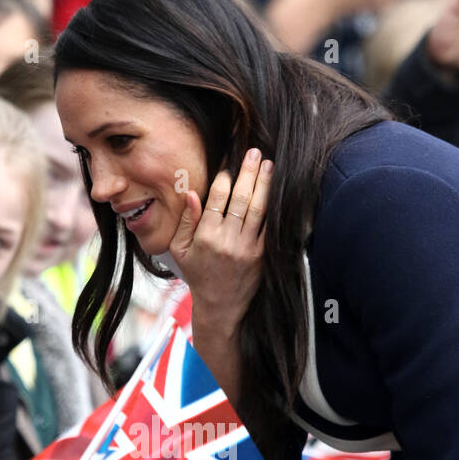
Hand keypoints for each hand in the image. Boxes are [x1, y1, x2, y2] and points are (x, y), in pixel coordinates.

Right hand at [168, 148, 272, 333]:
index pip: (218, 197)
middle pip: (241, 198)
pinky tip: (278, 191)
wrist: (220, 306)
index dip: (225, 176)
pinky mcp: (262, 255)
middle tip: (254, 152)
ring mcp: (247, 248)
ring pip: (258, 209)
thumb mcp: (180, 250)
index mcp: (206, 236)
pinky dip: (275, 207)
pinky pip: (270, 226)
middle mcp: (227, 240)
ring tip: (269, 164)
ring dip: (265, 184)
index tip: (229, 163)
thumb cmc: (198, 274)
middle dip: (248, 172)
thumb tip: (191, 193)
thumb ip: (185, 220)